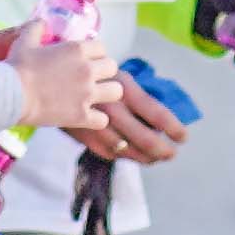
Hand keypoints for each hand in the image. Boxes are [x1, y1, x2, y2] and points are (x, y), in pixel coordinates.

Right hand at [7, 30, 103, 131]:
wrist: (10, 95)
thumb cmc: (17, 67)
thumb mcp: (25, 41)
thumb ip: (36, 28)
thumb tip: (41, 23)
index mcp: (76, 50)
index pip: (102, 47)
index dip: (95, 53)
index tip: (86, 59)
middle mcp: (87, 70)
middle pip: (112, 67)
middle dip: (104, 71)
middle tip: (92, 77)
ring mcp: (86, 94)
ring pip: (116, 91)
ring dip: (107, 93)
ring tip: (96, 96)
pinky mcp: (81, 115)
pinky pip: (103, 119)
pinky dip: (97, 119)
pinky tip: (88, 117)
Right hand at [68, 67, 191, 164]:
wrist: (50, 77)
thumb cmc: (93, 75)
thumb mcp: (117, 77)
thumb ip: (136, 96)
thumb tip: (160, 119)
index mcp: (124, 87)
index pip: (157, 113)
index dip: (174, 128)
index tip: (184, 137)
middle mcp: (113, 107)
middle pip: (146, 139)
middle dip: (163, 150)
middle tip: (171, 153)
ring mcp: (97, 124)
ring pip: (128, 151)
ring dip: (145, 158)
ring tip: (154, 158)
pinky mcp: (84, 135)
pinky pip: (108, 153)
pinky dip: (122, 156)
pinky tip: (129, 154)